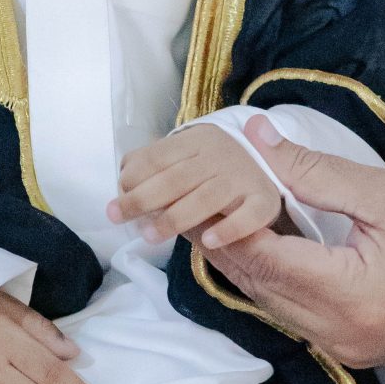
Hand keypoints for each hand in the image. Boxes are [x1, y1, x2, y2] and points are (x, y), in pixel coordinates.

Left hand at [110, 124, 285, 252]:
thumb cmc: (214, 165)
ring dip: (175, 218)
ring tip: (150, 236)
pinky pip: (248, 216)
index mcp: (196, 141)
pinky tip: (209, 242)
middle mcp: (220, 156)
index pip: (158, 158)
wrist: (270, 162)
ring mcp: (244, 178)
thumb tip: (124, 175)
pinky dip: (229, 229)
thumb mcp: (186, 154)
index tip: (114, 201)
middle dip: (142, 199)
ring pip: (206, 198)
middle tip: (118, 218)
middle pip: (177, 178)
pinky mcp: (264, 201)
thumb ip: (154, 162)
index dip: (133, 179)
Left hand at [202, 118, 384, 368]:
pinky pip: (306, 319)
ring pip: (280, 308)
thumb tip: (259, 139)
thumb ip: (314, 171)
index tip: (201, 189)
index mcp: (348, 299)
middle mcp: (343, 338)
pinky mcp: (367, 351)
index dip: (223, 224)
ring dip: (254, 266)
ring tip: (231, 219)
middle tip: (202, 201)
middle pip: (262, 290)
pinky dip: (285, 284)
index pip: (261, 260)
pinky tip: (278, 250)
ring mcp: (355, 351)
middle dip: (228, 246)